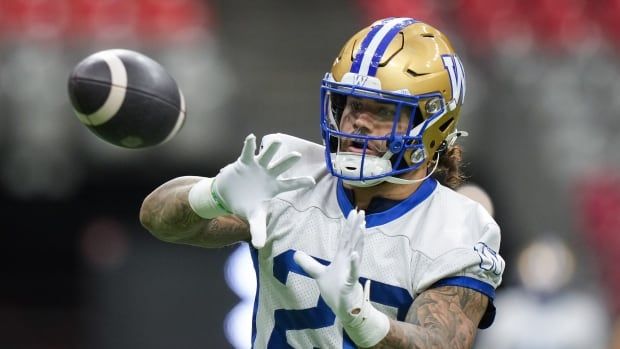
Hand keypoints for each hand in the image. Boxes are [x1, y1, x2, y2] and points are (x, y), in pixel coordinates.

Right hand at [214, 134, 314, 247]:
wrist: (227, 195)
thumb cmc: (245, 204)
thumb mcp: (253, 216)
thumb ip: (258, 229)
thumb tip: (259, 246)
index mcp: (274, 187)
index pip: (290, 185)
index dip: (300, 182)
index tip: (312, 181)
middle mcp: (268, 174)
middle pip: (280, 167)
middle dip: (287, 161)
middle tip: (296, 155)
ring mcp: (257, 167)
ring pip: (266, 155)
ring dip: (271, 149)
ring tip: (277, 141)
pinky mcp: (244, 162)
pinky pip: (247, 152)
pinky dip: (249, 145)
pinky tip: (251, 138)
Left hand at [294, 209, 389, 346]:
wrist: (344, 309)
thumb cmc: (335, 291)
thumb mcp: (319, 275)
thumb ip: (309, 264)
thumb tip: (295, 254)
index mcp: (342, 258)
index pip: (345, 238)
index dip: (348, 225)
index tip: (353, 212)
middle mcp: (348, 262)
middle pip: (352, 241)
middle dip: (356, 227)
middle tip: (361, 212)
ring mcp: (350, 272)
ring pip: (356, 252)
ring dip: (359, 240)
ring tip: (362, 227)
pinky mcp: (350, 284)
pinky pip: (352, 273)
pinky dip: (353, 264)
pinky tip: (353, 254)